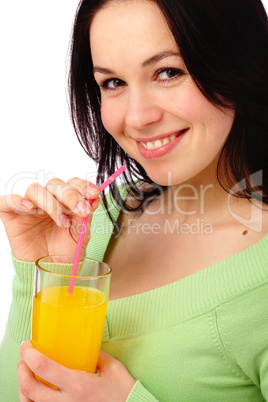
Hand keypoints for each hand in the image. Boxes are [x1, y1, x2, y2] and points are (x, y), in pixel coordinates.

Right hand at [0, 178, 99, 261]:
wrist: (50, 271)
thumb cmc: (64, 251)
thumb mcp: (80, 234)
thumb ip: (85, 215)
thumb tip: (94, 198)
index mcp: (65, 201)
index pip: (72, 183)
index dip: (83, 185)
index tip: (94, 194)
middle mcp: (47, 200)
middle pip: (55, 184)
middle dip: (71, 195)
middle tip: (81, 210)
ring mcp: (29, 207)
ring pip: (36, 190)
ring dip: (51, 204)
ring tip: (62, 223)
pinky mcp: (12, 215)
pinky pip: (8, 200)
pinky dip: (18, 200)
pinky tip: (30, 208)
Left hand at [18, 341, 135, 401]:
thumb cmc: (123, 391)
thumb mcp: (111, 367)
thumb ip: (94, 354)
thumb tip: (82, 345)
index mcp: (78, 385)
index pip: (43, 368)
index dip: (29, 354)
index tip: (27, 344)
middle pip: (29, 388)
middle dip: (21, 369)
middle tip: (25, 357)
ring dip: (23, 386)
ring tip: (28, 372)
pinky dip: (32, 399)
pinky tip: (36, 390)